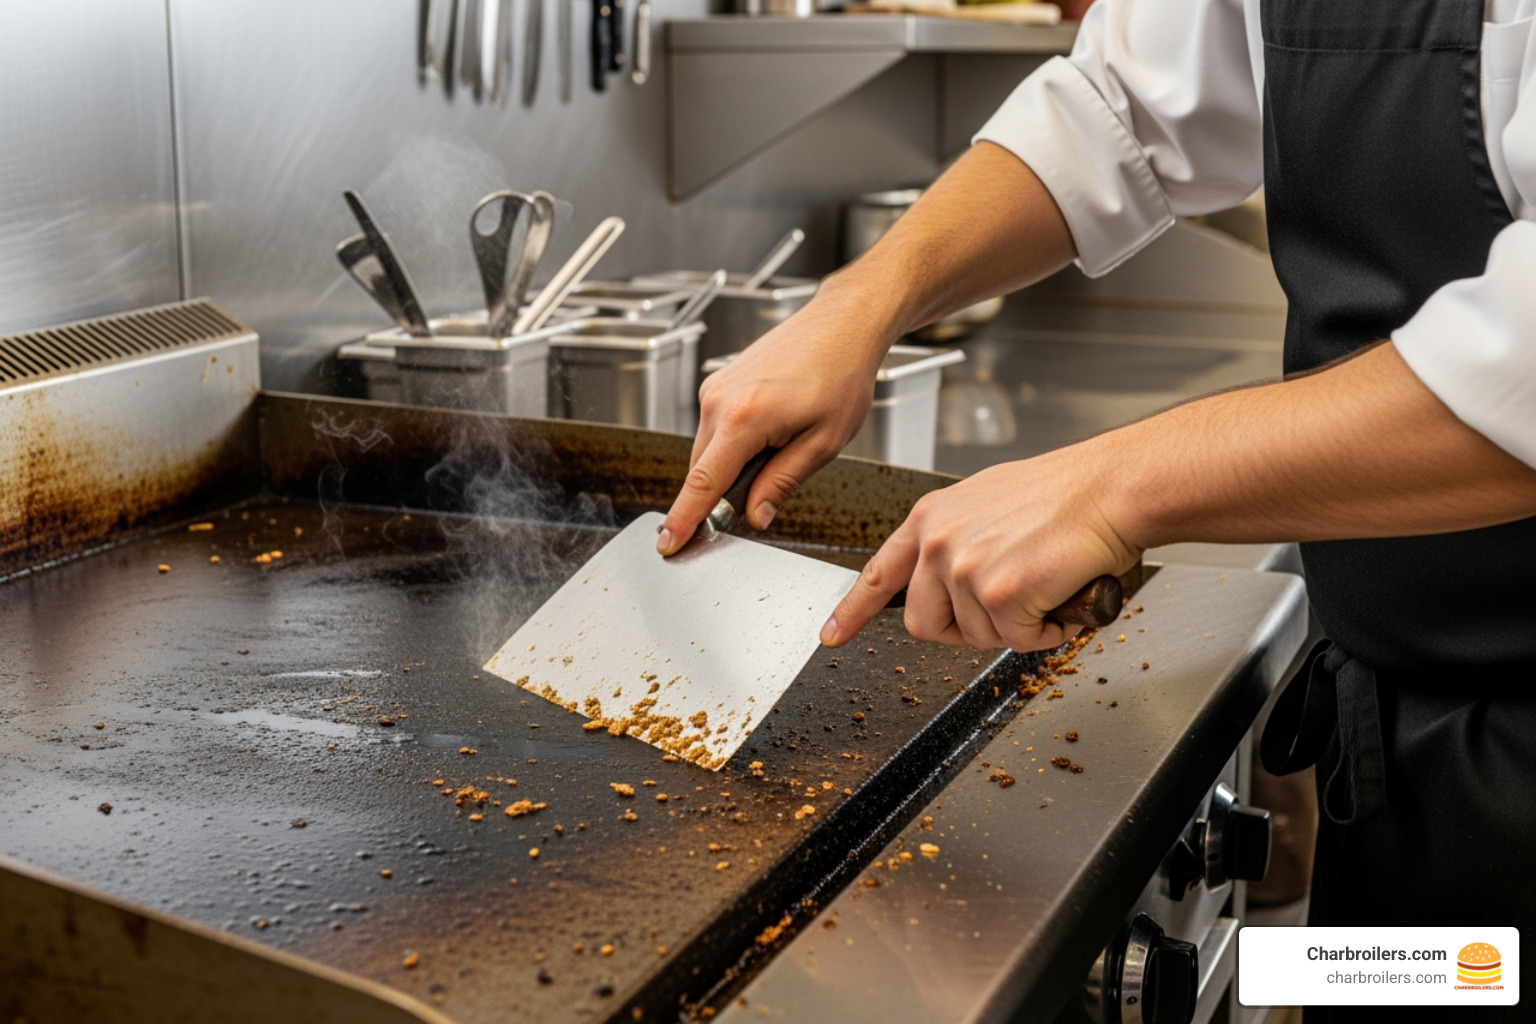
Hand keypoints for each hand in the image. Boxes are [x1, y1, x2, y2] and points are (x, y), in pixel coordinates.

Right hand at [656, 290, 889, 554]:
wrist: (842, 324)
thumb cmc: (841, 375)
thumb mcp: (823, 443)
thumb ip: (782, 483)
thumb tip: (754, 516)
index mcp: (744, 418)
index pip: (703, 483)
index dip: (683, 519)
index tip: (667, 544)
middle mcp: (719, 400)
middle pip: (703, 470)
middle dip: (724, 492)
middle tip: (768, 487)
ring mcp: (714, 388)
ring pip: (709, 451)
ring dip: (733, 465)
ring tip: (783, 443)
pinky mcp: (719, 382)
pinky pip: (714, 429)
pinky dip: (734, 443)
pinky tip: (772, 430)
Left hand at [819, 443, 1139, 651]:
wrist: (1110, 488)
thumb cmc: (1065, 493)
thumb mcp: (987, 502)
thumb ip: (958, 538)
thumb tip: (956, 575)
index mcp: (932, 518)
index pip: (881, 572)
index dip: (853, 610)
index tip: (832, 634)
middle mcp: (939, 542)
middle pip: (924, 624)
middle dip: (966, 630)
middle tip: (1007, 610)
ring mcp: (965, 569)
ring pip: (976, 636)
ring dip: (1015, 626)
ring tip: (1044, 586)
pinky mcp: (1000, 594)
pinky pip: (1017, 641)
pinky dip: (1045, 631)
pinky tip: (1060, 596)